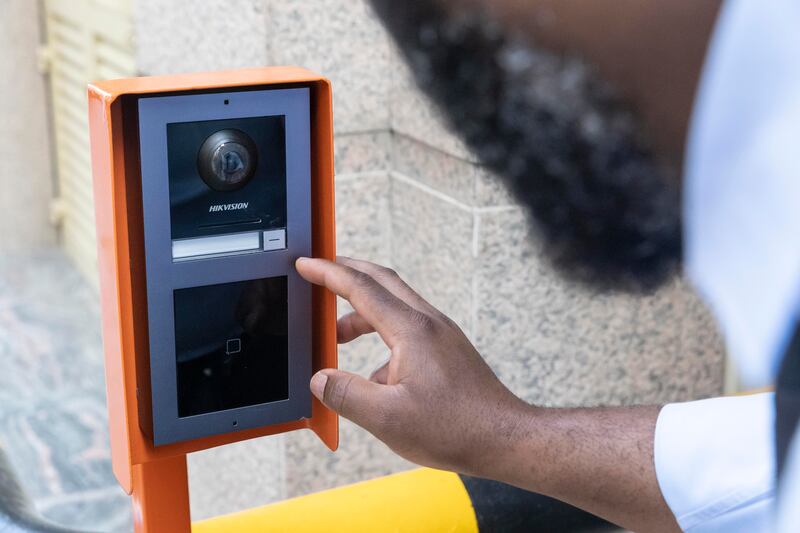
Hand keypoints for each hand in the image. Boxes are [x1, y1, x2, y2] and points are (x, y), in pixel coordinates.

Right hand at [295, 256, 527, 475]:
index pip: (361, 288)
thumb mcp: (387, 418)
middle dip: (346, 274)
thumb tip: (320, 380)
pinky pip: (407, 330)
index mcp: (411, 330)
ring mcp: (441, 334)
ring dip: (362, 312)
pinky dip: (382, 337)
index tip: (306, 264)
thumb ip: (346, 395)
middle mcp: (428, 323)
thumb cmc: (456, 428)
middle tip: (319, 274)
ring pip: (394, 306)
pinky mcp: (447, 350)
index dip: (328, 273)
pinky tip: (375, 377)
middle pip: (381, 281)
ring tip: (338, 337)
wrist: (504, 438)